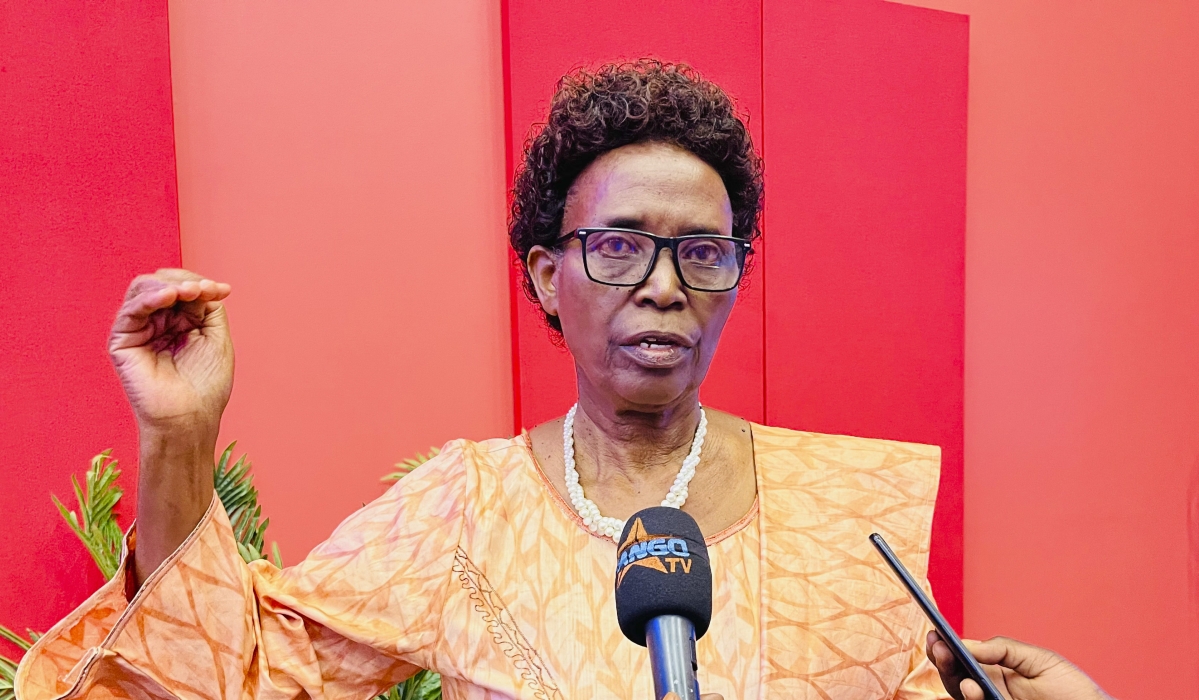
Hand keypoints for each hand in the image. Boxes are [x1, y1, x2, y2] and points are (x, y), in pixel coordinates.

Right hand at [109, 269, 233, 435]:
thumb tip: (200, 284)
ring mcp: (138, 331)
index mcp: (179, 322)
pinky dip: (150, 297)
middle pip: (162, 283)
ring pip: (143, 289)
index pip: (183, 288)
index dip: (201, 283)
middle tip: (206, 290)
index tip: (222, 290)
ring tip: (190, 292)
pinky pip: (130, 310)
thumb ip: (207, 306)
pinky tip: (170, 296)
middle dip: (186, 282)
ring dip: (169, 285)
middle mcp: (156, 323)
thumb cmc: (206, 386)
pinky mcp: (122, 341)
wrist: (190, 418)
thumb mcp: (216, 336)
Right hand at [927, 631, 1111, 699]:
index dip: (946, 648)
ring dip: (952, 679)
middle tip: (937, 646)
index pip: (963, 660)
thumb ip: (1003, 649)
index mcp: (997, 671)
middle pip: (954, 677)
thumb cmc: (1073, 690)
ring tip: (951, 662)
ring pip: (960, 694)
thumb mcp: (1039, 660)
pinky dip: (970, 698)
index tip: (935, 634)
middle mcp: (991, 690)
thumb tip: (967, 644)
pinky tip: (972, 688)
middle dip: (942, 660)